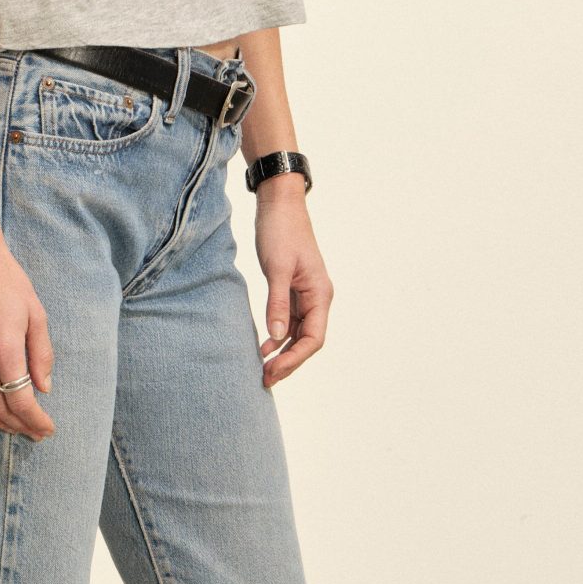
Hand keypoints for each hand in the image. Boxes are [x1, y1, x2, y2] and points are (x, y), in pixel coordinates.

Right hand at [0, 229, 56, 437]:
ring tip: (10, 424)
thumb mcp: (36, 314)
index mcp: (5, 349)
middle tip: (34, 432)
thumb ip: (41, 355)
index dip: (35, 421)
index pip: (21, 402)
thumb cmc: (7, 281)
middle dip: (18, 426)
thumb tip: (43, 389)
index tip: (47, 429)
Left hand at [254, 180, 330, 385]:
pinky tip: (263, 347)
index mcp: (320, 294)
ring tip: (263, 370)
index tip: (273, 371)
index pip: (314, 338)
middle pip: (308, 341)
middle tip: (265, 378)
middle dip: (289, 362)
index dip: (295, 359)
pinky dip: (278, 336)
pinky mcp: (293, 290)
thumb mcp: (276, 268)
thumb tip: (277, 337)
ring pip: (298, 334)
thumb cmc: (280, 231)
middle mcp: (318, 298)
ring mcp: (306, 295)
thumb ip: (277, 303)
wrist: (278, 204)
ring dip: (283, 353)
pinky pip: (289, 321)